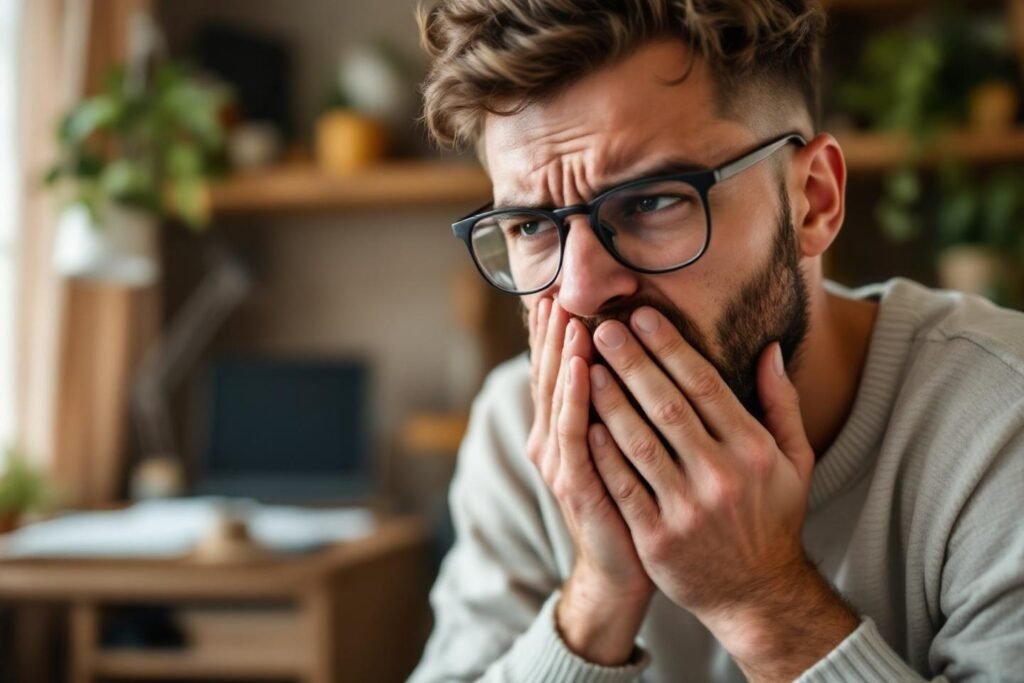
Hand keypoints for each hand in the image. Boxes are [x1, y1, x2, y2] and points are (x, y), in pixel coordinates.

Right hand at [526, 298, 652, 664]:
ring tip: (566, 313)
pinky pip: (574, 434)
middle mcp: (555, 441)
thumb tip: (634, 356)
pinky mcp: (575, 485)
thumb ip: (623, 404)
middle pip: (551, 374)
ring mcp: (561, 463)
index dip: (558, 331)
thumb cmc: (635, 503)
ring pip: (558, 397)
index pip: (561, 369)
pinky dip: (575, 398)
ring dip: (561, 353)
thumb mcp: (625, 447)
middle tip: (558, 287)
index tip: (563, 288)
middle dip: (554, 331)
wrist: (626, 569)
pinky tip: (582, 367)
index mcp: (568, 428)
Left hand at [587, 307, 856, 677]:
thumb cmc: (772, 518)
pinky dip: (602, 453)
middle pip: (667, 406)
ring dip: (608, 400)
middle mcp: (721, 476)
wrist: (757, 595)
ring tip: (585, 365)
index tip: (641, 316)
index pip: (705, 385)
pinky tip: (582, 422)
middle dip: (631, 363)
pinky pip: (622, 486)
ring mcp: (687, 509)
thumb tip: (767, 347)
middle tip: (602, 327)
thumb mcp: (794, 461)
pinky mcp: (657, 538)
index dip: (670, 347)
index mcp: (753, 450)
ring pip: (639, 442)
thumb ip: (780, 403)